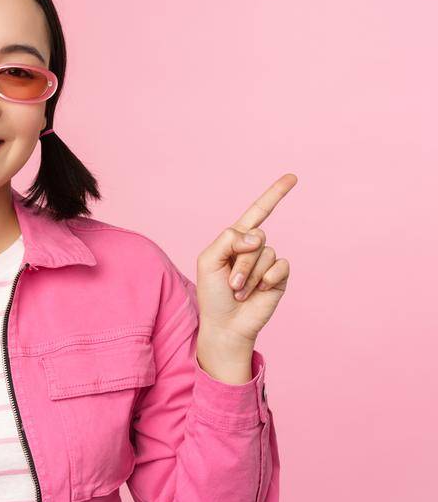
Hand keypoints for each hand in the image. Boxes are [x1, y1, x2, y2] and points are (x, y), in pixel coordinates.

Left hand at [196, 173, 296, 343]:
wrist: (226, 324)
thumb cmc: (213, 294)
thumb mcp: (209, 261)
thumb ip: (227, 240)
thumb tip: (256, 235)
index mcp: (235, 240)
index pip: (258, 212)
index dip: (275, 194)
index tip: (293, 177)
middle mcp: (254, 248)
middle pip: (255, 237)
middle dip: (241, 261)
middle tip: (230, 282)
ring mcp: (269, 262)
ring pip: (266, 254)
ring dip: (249, 276)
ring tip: (239, 291)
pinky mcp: (280, 277)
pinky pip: (280, 266)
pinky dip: (265, 280)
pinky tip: (258, 292)